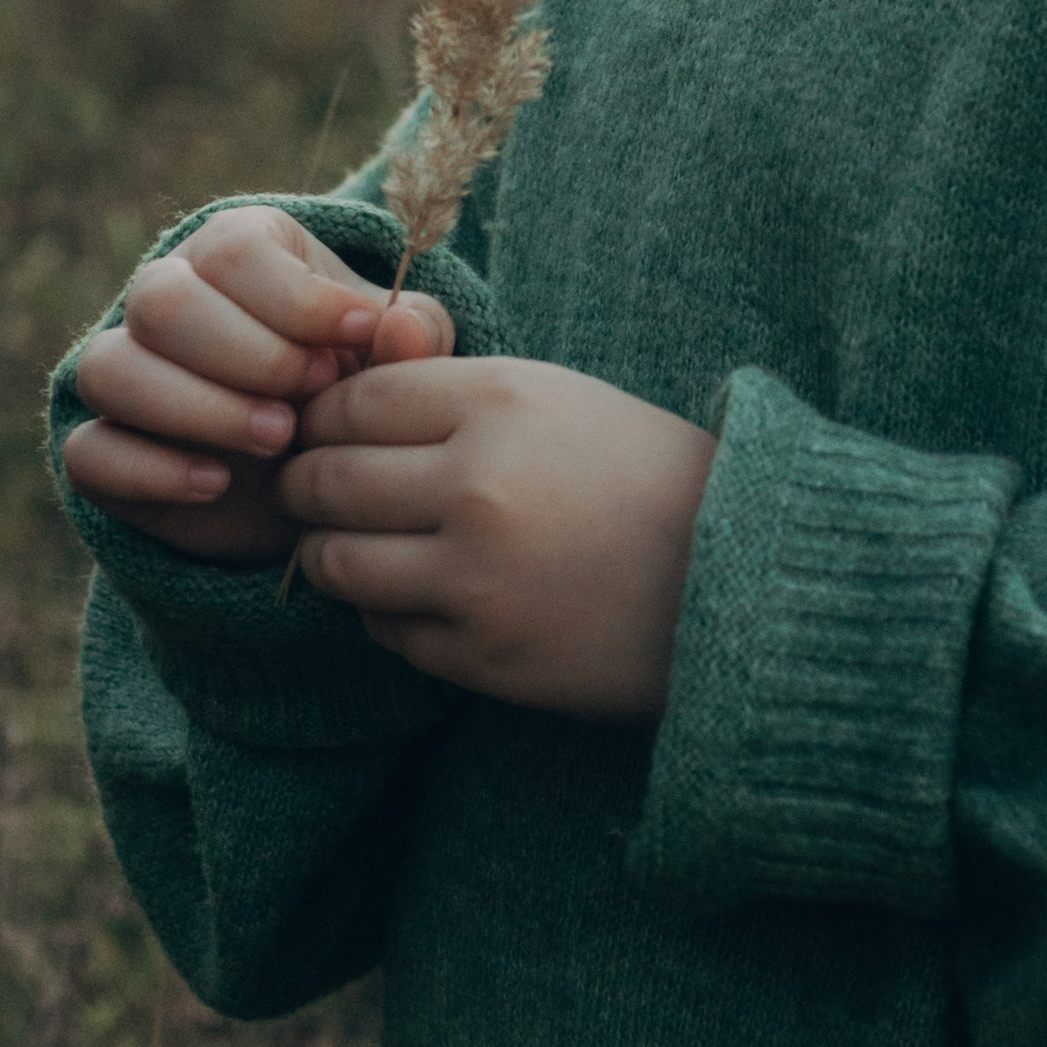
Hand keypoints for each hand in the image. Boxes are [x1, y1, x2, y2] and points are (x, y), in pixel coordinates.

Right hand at [64, 207, 447, 565]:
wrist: (314, 476)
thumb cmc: (355, 385)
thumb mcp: (399, 356)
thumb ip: (413, 334)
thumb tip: (401, 326)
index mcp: (234, 251)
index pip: (233, 251)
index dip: (296, 297)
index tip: (360, 335)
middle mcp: (163, 297)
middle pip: (162, 300)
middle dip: (247, 354)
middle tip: (314, 395)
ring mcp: (123, 373)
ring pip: (112, 368)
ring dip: (199, 406)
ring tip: (279, 440)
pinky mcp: (101, 450)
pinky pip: (90, 450)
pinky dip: (152, 468)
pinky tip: (219, 483)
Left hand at [277, 355, 714, 716]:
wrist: (742, 578)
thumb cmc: (645, 473)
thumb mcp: (557, 397)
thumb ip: (451, 391)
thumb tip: (341, 396)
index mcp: (499, 401)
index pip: (352, 401)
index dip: (322, 417)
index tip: (323, 431)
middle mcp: (477, 484)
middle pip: (326, 481)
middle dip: (303, 487)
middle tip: (310, 492)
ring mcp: (475, 577)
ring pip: (337, 564)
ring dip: (332, 554)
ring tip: (354, 546)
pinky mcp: (482, 655)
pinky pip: (385, 630)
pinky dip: (388, 613)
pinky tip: (424, 594)